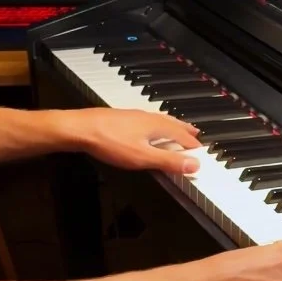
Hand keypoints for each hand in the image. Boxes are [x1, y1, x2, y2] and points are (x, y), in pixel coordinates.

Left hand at [63, 107, 201, 173]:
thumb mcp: (143, 158)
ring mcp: (134, 116)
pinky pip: (147, 120)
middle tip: (195, 133)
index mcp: (157, 126)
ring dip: (171, 126)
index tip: (201, 150)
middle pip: (172, 123)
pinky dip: (156, 125)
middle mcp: (148, 117)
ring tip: (176, 128)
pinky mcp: (122, 118)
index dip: (193, 144)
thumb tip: (195, 165)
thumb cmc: (111, 142)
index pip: (182, 135)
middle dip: (185, 130)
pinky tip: (148, 129)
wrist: (80, 128)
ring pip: (159, 120)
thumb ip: (169, 162)